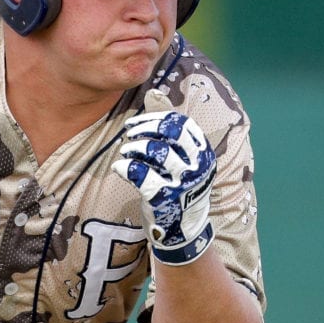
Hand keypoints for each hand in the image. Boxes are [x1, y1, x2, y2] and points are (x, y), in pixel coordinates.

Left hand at [112, 110, 215, 265]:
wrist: (183, 230)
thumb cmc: (179, 187)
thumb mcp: (182, 157)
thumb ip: (168, 126)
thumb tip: (154, 92)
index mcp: (203, 152)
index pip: (180, 123)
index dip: (154, 118)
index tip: (134, 124)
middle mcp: (197, 166)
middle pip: (170, 133)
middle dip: (144, 129)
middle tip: (129, 135)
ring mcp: (182, 183)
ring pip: (155, 152)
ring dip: (134, 148)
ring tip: (126, 152)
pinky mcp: (164, 199)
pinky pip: (140, 175)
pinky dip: (125, 167)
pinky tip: (120, 168)